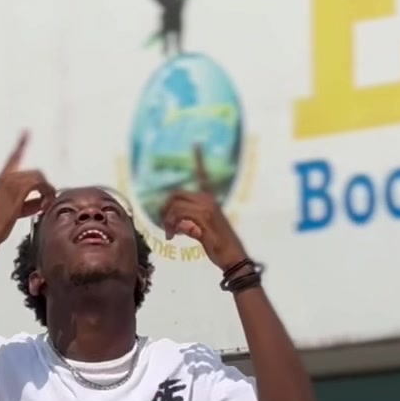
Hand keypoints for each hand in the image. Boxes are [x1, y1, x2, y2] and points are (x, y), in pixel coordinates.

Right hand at [0, 135, 54, 248]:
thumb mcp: (13, 212)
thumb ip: (28, 203)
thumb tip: (42, 202)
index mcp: (1, 181)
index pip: (13, 158)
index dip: (20, 145)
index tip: (26, 133)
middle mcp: (5, 178)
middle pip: (34, 172)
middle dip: (45, 185)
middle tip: (49, 199)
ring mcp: (10, 182)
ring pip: (38, 178)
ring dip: (47, 191)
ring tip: (47, 204)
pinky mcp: (16, 189)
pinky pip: (38, 184)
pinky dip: (45, 193)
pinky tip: (44, 205)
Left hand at [162, 146, 244, 271]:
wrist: (233, 257)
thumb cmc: (219, 246)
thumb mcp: (202, 230)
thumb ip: (189, 222)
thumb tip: (173, 222)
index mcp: (210, 200)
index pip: (203, 175)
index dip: (199, 159)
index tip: (197, 143)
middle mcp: (208, 200)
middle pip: (177, 194)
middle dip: (166, 208)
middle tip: (165, 225)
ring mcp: (206, 208)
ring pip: (175, 206)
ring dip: (168, 221)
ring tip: (171, 234)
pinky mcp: (203, 218)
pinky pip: (178, 215)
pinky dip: (172, 225)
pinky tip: (174, 236)